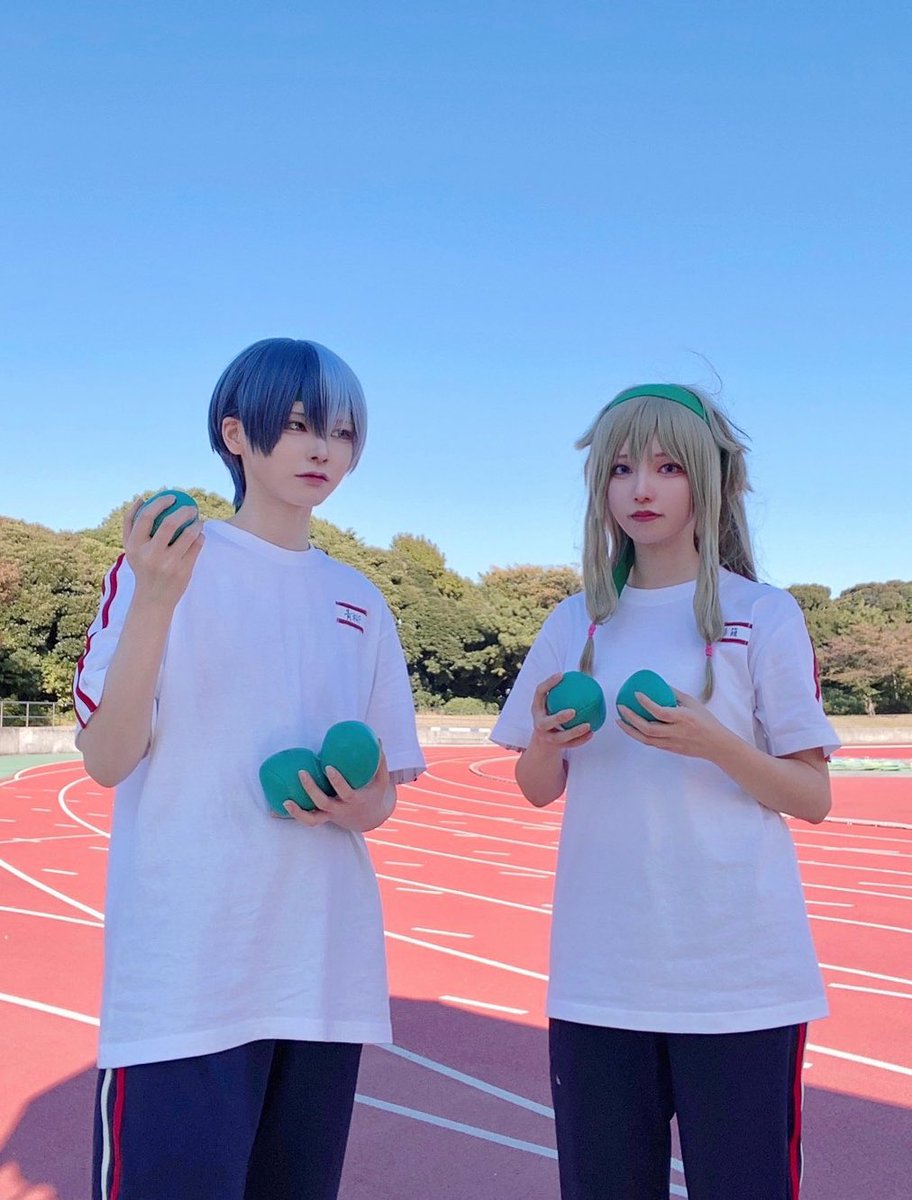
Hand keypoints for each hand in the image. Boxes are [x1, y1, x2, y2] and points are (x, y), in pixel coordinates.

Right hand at [123, 496, 203, 609]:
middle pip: (170, 523)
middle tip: (191, 507)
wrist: (153, 599)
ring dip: (196, 523)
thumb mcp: (131, 549)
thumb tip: (141, 499)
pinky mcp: (183, 571)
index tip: (171, 496)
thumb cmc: (142, 567)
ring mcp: (168, 564)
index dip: (160, 502)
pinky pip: (196, 546)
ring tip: (198, 520)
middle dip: (184, 510)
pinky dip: (200, 537)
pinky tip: (200, 534)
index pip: (146, 517)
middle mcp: (150, 555)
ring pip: (188, 534)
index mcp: (134, 547)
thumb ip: (130, 524)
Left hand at [284, 748, 392, 831]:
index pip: (345, 792)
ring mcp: (329, 816)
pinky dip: (289, 816)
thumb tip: (376, 739)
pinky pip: (304, 819)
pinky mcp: (322, 818)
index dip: (337, 782)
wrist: (369, 819)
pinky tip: (273, 811)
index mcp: (354, 801)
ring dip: (297, 812)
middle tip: (301, 773)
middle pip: (323, 803)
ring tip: (285, 801)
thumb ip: (379, 761)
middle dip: (311, 790)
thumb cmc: (374, 794)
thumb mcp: (381, 780)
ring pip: (311, 820)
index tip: (328, 767)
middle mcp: (340, 811)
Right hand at [529, 672, 593, 753]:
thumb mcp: (549, 703)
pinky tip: (592, 733)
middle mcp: (539, 724)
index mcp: (536, 709)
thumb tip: (581, 673)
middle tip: (573, 711)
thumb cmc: (550, 714)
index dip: (549, 683)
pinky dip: (581, 740)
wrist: (542, 742)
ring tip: (588, 725)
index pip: (539, 693)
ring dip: (575, 732)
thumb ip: (560, 691)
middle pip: (547, 723)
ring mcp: (547, 737)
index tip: (562, 675)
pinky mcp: (556, 747)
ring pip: (561, 738)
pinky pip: (570, 744)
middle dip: (559, 718)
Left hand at [616, 689, 730, 761]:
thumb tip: (659, 685)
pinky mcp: (669, 749)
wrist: (716, 745)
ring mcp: (672, 743)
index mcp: (683, 718)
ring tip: (620, 720)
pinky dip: (638, 735)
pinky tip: (631, 728)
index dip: (646, 703)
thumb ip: (675, 695)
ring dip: (630, 730)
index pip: (661, 711)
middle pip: (648, 729)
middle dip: (631, 719)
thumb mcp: (693, 703)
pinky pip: (650, 743)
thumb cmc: (706, 721)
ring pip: (645, 739)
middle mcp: (676, 732)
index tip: (636, 694)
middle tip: (621, 708)